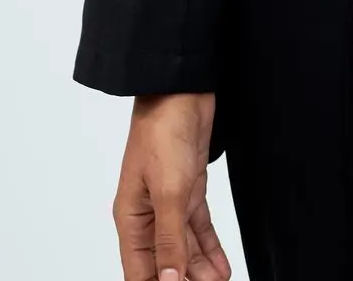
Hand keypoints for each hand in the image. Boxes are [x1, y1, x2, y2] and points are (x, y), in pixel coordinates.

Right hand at [113, 92, 230, 280]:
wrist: (182, 91)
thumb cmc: (163, 132)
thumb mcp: (168, 192)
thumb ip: (169, 239)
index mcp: (131, 219)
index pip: (140, 272)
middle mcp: (148, 215)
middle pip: (164, 263)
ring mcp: (169, 202)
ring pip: (184, 248)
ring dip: (200, 270)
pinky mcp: (189, 190)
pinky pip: (197, 228)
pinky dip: (209, 248)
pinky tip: (220, 266)